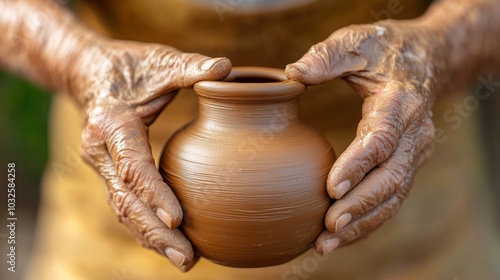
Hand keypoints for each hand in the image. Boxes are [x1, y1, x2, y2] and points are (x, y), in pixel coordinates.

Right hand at [74, 39, 230, 270]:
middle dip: (154, 231)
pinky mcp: (110, 172)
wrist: (88, 73)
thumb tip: (226, 68)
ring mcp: (102, 165)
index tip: (177, 220)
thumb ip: (189, 67)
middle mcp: (100, 151)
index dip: (153, 192)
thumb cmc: (128, 66)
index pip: (133, 165)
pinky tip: (169, 243)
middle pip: (125, 200)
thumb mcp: (158, 61)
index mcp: (111, 124)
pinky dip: (146, 226)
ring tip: (184, 259)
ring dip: (150, 237)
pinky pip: (126, 204)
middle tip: (186, 258)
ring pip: (123, 209)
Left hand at [286, 20, 437, 254]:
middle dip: (359, 206)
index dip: (358, 165)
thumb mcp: (357, 41)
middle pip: (390, 179)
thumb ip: (327, 56)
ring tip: (326, 244)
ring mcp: (414, 153)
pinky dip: (367, 220)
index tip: (331, 188)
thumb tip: (293, 74)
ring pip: (392, 197)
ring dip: (361, 223)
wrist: (426, 60)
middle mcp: (413, 134)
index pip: (381, 139)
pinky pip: (390, 198)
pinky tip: (340, 236)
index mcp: (400, 103)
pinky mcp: (407, 164)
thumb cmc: (384, 50)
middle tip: (327, 227)